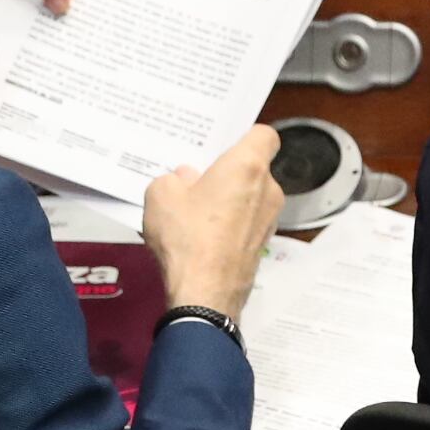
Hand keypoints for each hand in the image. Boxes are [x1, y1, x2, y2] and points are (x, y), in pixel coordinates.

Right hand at [143, 125, 284, 319]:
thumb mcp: (160, 195)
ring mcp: (269, 220)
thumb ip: (172, 179)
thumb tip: (184, 182)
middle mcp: (267, 190)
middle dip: (228, 173)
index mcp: (247, 166)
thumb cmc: (186, 237)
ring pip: (251, 198)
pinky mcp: (262, 246)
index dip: (244, 137)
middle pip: (254, 169)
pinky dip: (231, 225)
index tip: (223, 147)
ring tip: (195, 213)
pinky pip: (247, 223)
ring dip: (230, 200)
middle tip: (198, 181)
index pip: (264, 135)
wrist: (204, 294)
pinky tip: (203, 237)